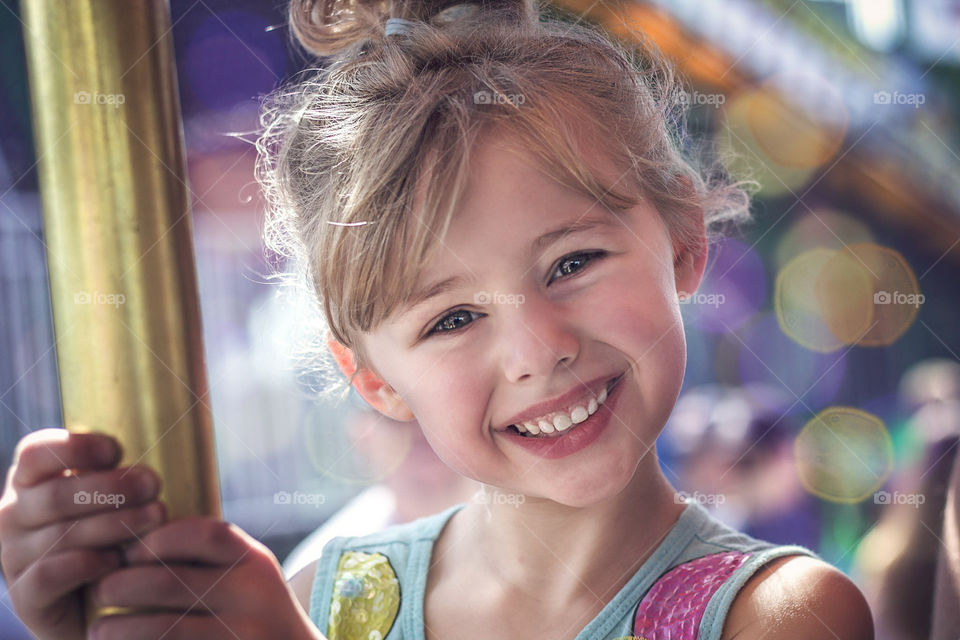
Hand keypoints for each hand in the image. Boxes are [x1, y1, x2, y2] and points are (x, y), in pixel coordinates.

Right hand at [0, 428, 165, 639]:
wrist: (94, 604)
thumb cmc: (110, 535)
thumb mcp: (110, 497)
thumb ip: (119, 473)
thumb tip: (162, 454)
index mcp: (30, 481)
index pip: (36, 453)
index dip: (75, 448)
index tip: (117, 451)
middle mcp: (14, 514)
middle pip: (55, 494)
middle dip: (111, 488)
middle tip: (153, 485)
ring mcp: (15, 555)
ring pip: (62, 533)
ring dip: (115, 524)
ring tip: (156, 517)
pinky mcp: (25, 595)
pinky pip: (52, 574)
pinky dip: (89, 564)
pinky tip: (120, 561)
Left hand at [87, 517, 326, 639]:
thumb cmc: (253, 614)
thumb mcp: (245, 577)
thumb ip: (206, 558)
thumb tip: (133, 538)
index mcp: (255, 562)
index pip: (203, 533)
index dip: (158, 539)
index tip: (129, 553)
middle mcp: (254, 595)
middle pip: (171, 581)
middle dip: (122, 585)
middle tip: (99, 591)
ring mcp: (242, 634)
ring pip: (164, 628)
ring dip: (120, 630)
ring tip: (98, 631)